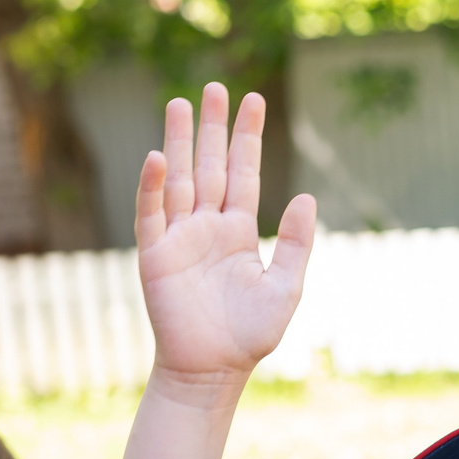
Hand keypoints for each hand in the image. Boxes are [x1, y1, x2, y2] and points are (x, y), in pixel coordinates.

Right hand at [133, 84, 316, 393]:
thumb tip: (305, 196)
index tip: (254, 100)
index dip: (248, 138)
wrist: (212, 370)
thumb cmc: (250, 335)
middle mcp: (207, 227)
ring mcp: (179, 237)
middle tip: (214, 87)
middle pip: (210, 166)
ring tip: (180, 103)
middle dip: (213, 127)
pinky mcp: (155, 254)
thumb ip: (295, 242)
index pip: (244, 173)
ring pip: (180, 178)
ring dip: (180, 142)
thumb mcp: (285, 287)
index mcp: (238, 232)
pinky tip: (160, 157)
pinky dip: (154, 186)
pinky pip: (152, 213)